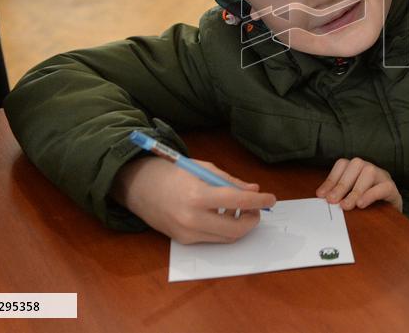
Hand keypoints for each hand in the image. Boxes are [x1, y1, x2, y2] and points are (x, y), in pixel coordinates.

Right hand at [112, 156, 276, 244]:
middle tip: (257, 208)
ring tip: (240, 209)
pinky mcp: (183, 240)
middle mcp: (192, 218)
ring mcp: (186, 233)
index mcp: (197, 195)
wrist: (137, 186)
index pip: (238, 201)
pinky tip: (222, 215)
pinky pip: (212, 239)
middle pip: (235, 229)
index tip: (271, 199)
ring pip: (226, 238)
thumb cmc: (171, 172)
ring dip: (240, 226)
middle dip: (252, 219)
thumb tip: (253, 191)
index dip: (259, 201)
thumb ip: (230, 182)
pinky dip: (223, 229)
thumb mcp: (203, 168)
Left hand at [316, 158, 402, 211]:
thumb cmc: (367, 205)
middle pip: (356, 165)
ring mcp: (382, 176)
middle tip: (332, 200)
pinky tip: (361, 204)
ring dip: (356, 190)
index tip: (322, 195)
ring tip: (346, 205)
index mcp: (358, 169)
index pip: (343, 164)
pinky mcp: (392, 189)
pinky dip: (371, 195)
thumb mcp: (350, 199)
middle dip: (341, 184)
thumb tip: (323, 197)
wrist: (391, 214)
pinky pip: (384, 187)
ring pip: (370, 172)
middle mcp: (370, 168)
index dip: (331, 178)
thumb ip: (338, 195)